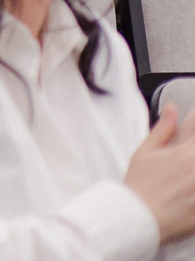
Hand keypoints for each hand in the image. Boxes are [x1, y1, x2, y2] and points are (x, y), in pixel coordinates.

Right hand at [129, 104, 194, 240]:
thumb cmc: (140, 185)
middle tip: (183, 164)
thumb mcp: (145, 152)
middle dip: (192, 154)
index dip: (194, 126)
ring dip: (192, 172)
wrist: (137, 218)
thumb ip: (164, 129)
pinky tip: (188, 191)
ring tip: (185, 178)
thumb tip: (172, 108)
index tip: (189, 141)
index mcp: (185, 154)